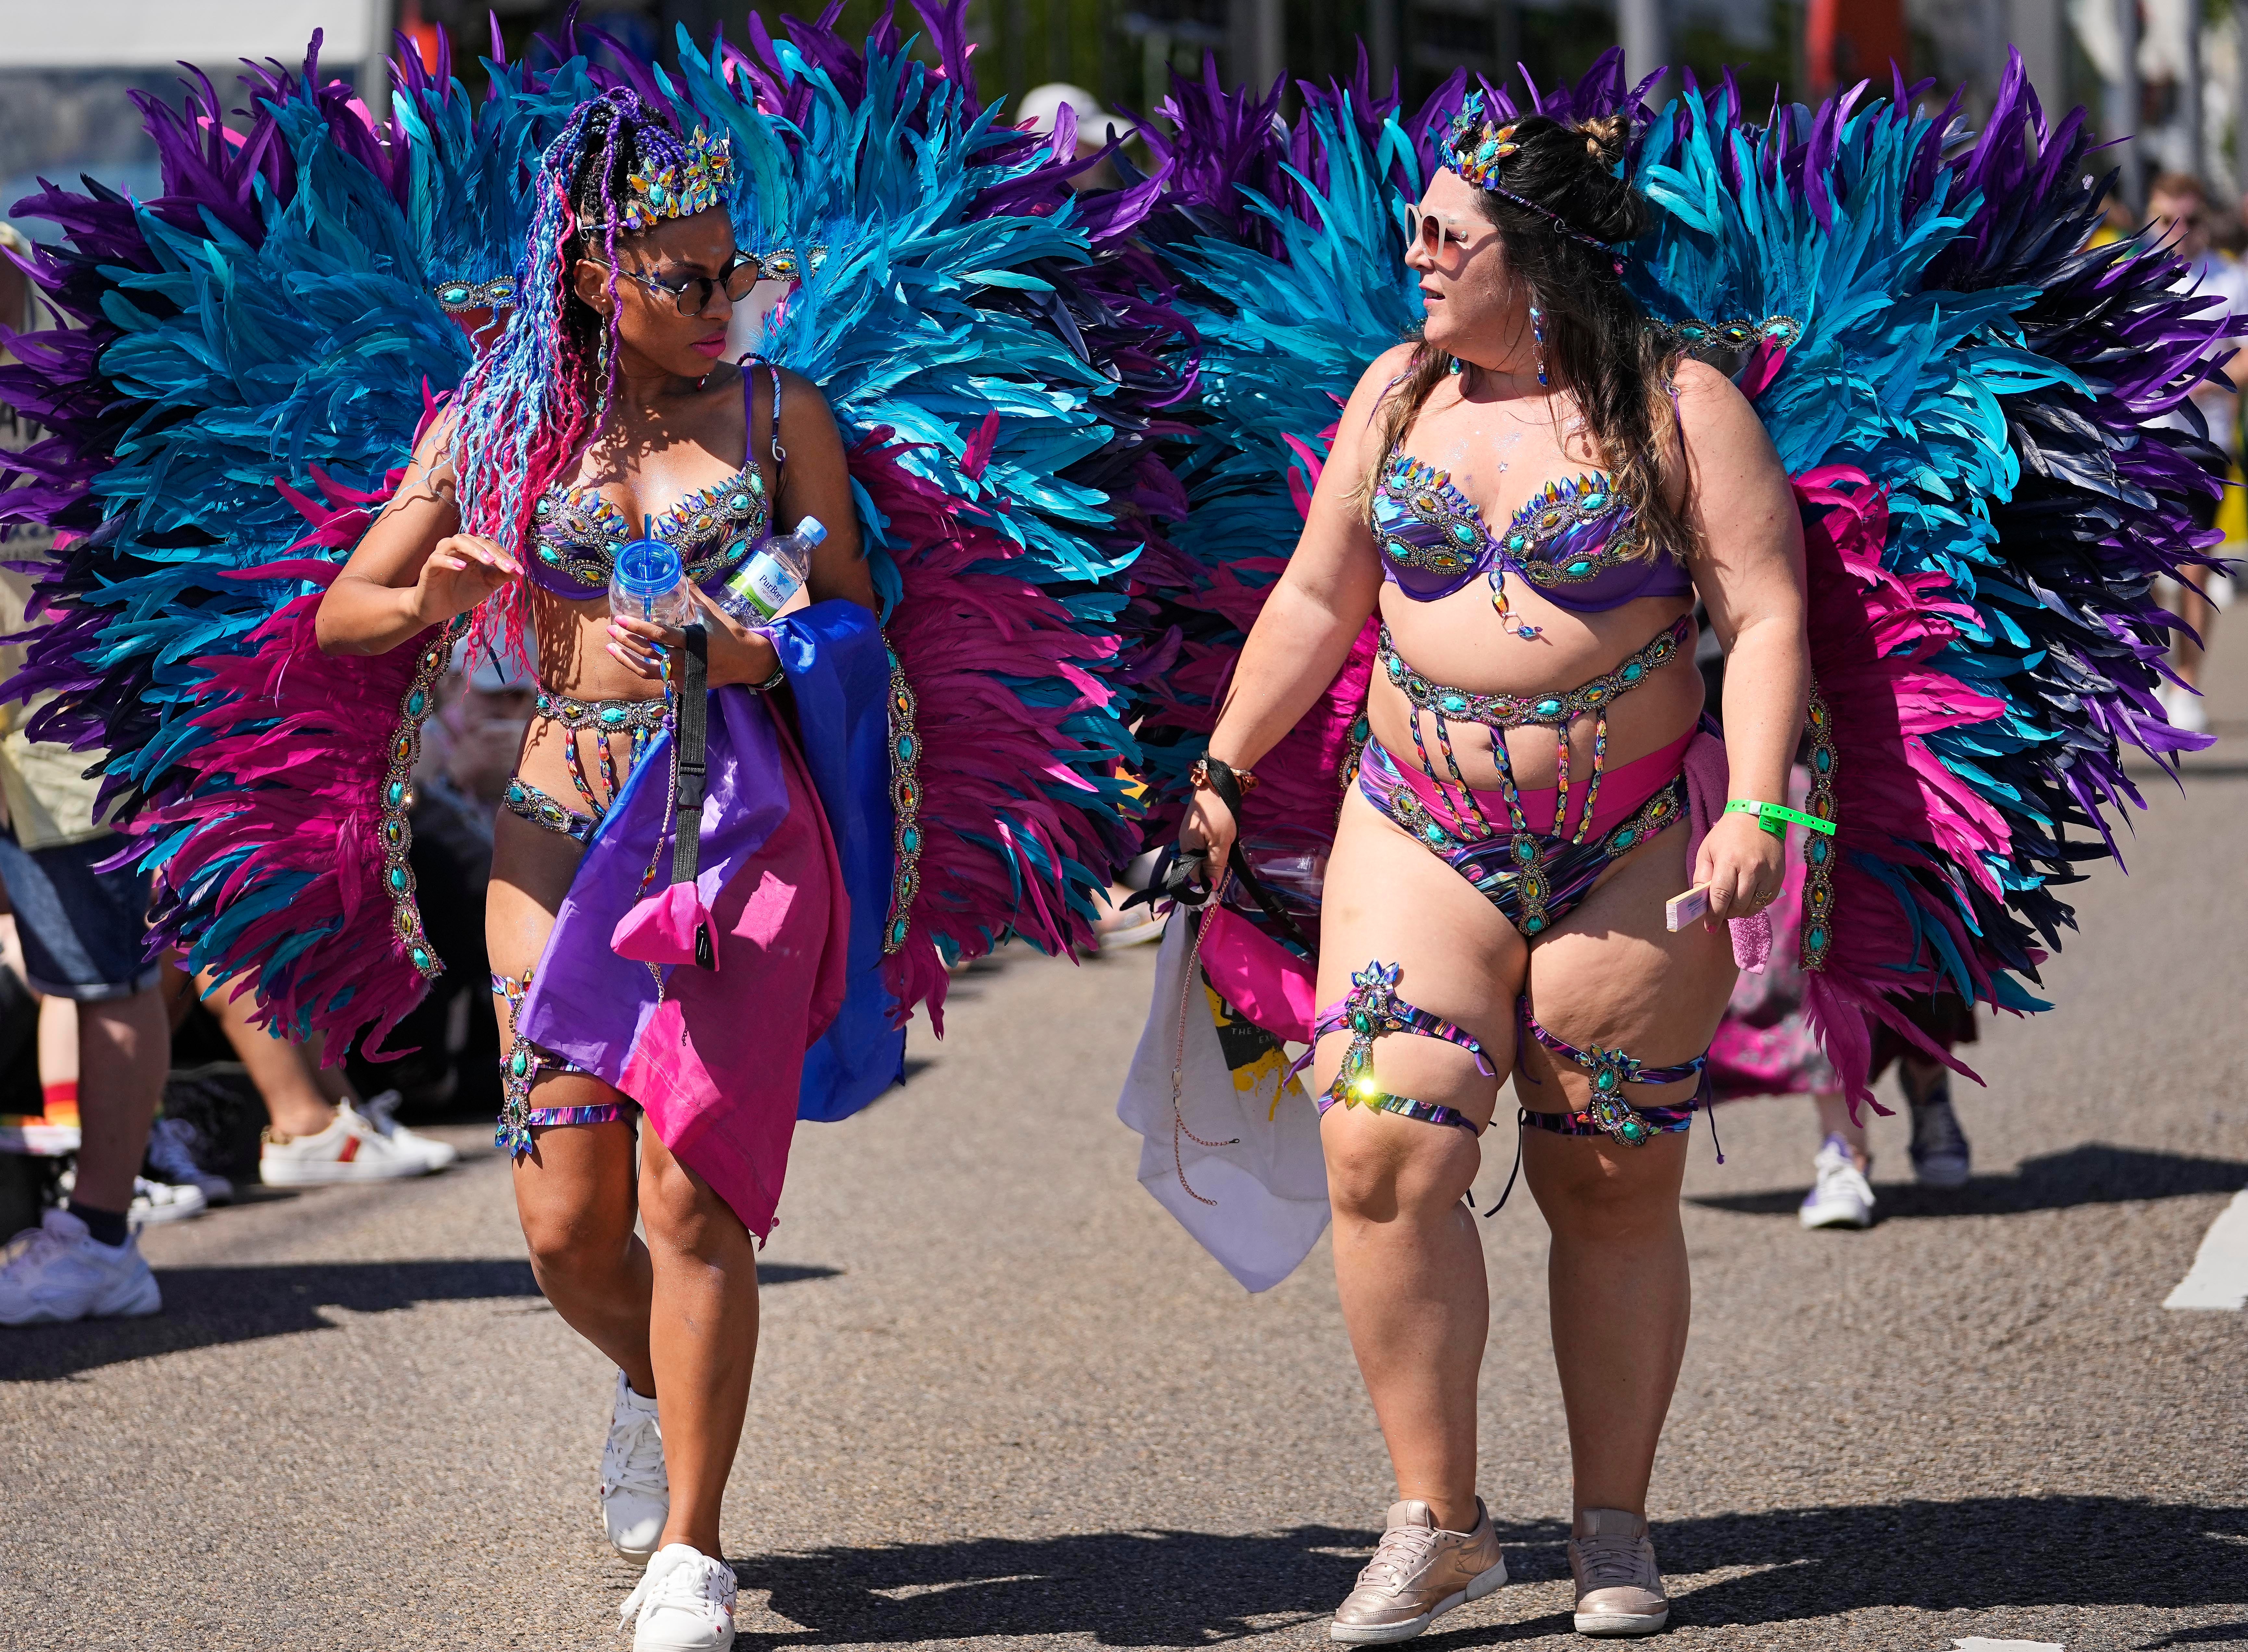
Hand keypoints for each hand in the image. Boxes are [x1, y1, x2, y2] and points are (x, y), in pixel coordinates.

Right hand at [412, 534, 518, 625]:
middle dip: (493, 553)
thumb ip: (502, 576)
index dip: (504, 555)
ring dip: (475, 550)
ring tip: (489, 561)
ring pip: (457, 541)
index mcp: (472, 550)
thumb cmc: (463, 594)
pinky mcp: (429, 566)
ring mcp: (442, 555)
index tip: (518, 569)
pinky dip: (450, 560)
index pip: (490, 545)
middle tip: (507, 566)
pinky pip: (437, 558)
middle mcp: (457, 548)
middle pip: (476, 540)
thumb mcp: (487, 585)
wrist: (438, 610)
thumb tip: (520, 571)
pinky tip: (462, 566)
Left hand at [607, 598, 782, 687]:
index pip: (659, 635)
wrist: (745, 662)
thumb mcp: (711, 612)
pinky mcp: (683, 686)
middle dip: (626, 640)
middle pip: (648, 652)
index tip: (620, 618)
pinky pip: (656, 680)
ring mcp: (683, 676)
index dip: (637, 627)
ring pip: (647, 671)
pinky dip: (641, 669)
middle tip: (611, 628)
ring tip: (611, 647)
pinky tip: (629, 660)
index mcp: (692, 641)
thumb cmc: (728, 634)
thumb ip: (693, 595)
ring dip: (626, 659)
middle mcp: (685, 661)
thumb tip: (680, 575)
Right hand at [1178, 786, 1238, 875]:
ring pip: (1201, 855)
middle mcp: (1185, 843)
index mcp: (1187, 849)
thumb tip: (1211, 887)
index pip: (1194, 875)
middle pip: (1197, 866)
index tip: (1220, 883)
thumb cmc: (1218, 814)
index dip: (1206, 882)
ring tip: (1225, 851)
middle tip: (1225, 864)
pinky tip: (1222, 841)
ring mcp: (1190, 834)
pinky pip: (1204, 845)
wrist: (1216, 783)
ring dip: (1213, 858)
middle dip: (1210, 869)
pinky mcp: (1197, 827)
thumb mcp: (1220, 843)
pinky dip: (1213, 847)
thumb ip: (1215, 865)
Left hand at [1694, 808, 1786, 927]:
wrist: (1758, 816)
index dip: (1714, 915)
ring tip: (1733, 903)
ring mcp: (1768, 873)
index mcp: (1729, 861)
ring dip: (1741, 911)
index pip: (1721, 896)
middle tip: (1720, 911)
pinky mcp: (1779, 876)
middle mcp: (1752, 868)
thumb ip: (1702, 876)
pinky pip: (1766, 901)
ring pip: (1753, 907)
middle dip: (1726, 913)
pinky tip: (1747, 896)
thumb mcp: (1707, 850)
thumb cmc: (1727, 834)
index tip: (1709, 926)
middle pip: (1738, 905)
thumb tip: (1700, 902)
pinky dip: (1755, 904)